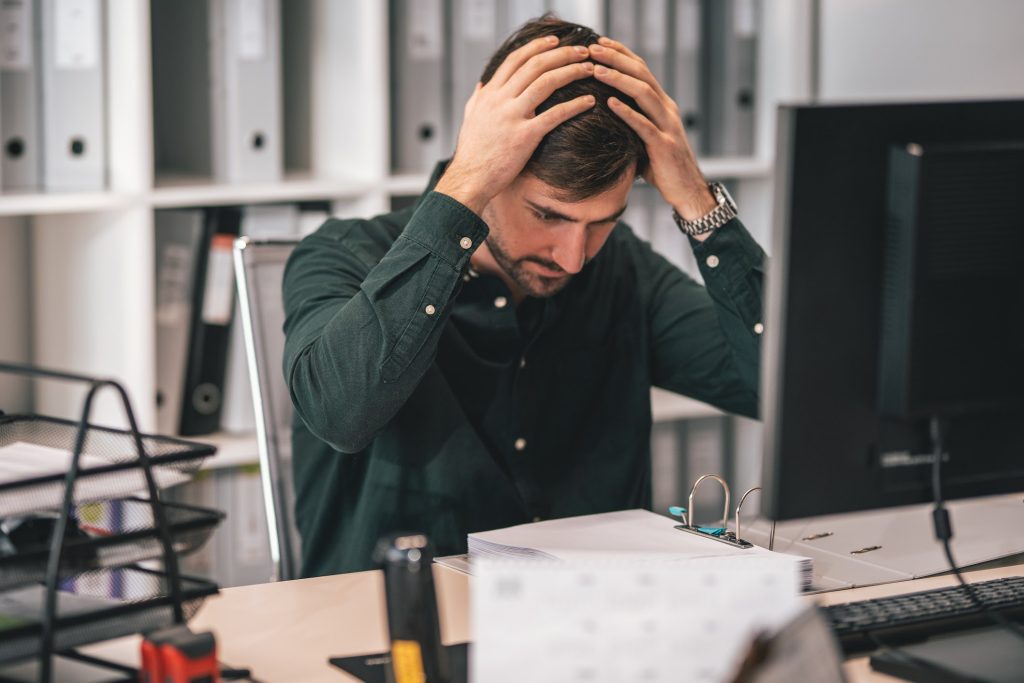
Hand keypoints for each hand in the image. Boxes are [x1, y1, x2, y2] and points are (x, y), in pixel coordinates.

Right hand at [435, 36, 596, 214]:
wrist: (469, 179)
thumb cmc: (472, 154)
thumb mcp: (470, 119)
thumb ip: (477, 100)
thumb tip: (481, 85)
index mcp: (490, 94)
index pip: (515, 59)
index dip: (537, 47)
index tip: (555, 42)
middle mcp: (500, 100)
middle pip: (535, 65)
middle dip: (562, 54)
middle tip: (582, 51)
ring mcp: (512, 116)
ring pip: (546, 83)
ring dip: (571, 72)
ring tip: (590, 69)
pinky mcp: (525, 136)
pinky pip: (554, 115)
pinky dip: (574, 105)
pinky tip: (589, 101)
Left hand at [588, 37, 717, 230]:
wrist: (688, 191)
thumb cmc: (662, 167)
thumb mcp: (643, 139)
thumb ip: (629, 124)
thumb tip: (600, 116)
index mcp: (662, 105)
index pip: (641, 70)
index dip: (621, 54)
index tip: (599, 43)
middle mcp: (667, 109)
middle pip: (642, 74)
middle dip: (616, 59)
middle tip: (593, 48)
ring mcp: (668, 126)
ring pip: (643, 93)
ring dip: (618, 79)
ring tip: (596, 69)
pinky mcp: (664, 146)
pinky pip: (644, 125)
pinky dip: (627, 112)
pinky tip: (609, 102)